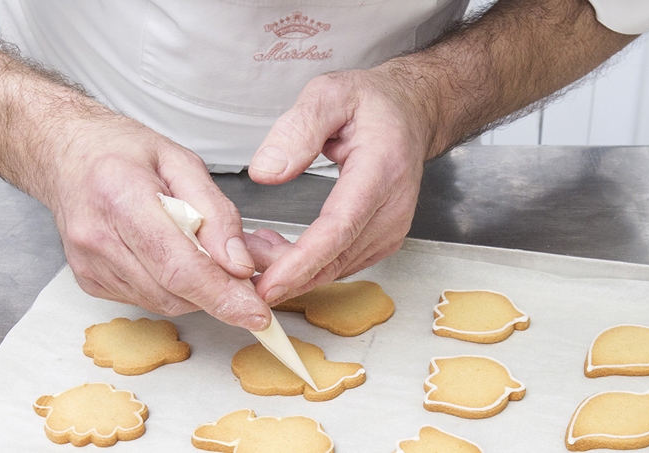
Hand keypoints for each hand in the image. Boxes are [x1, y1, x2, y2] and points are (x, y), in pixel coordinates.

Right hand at [45, 117, 270, 329]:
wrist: (66, 154)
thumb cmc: (121, 151)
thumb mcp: (182, 162)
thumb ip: (216, 213)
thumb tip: (239, 263)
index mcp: (122, 197)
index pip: (179, 266)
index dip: (222, 296)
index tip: (255, 313)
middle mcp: (98, 237)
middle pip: (172, 292)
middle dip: (217, 294)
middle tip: (243, 278)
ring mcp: (89, 264)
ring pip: (162, 302)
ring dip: (194, 291)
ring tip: (204, 256)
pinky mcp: (88, 281)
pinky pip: (145, 299)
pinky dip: (170, 288)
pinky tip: (170, 257)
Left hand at [246, 68, 434, 302]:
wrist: (410, 113)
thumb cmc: (372, 103)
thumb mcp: (328, 94)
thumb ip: (297, 129)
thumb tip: (266, 172)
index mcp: (380, 170)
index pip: (339, 228)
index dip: (301, 261)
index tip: (267, 282)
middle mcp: (391, 208)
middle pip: (334, 257)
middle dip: (283, 271)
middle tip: (239, 259)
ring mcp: (391, 229)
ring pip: (335, 267)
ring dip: (291, 269)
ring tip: (252, 245)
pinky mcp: (383, 240)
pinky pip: (340, 264)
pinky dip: (306, 265)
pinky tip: (278, 246)